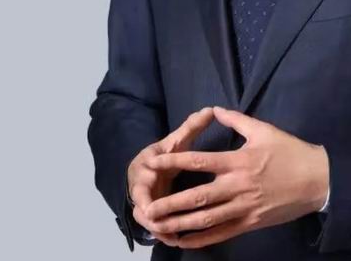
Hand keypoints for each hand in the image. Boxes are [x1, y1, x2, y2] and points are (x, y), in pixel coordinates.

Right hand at [127, 106, 214, 246]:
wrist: (148, 167)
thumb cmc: (164, 153)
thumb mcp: (175, 140)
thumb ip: (191, 128)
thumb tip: (210, 110)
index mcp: (145, 166)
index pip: (141, 180)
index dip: (145, 193)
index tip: (151, 202)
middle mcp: (140, 185)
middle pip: (140, 206)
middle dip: (151, 216)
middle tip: (161, 224)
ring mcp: (143, 201)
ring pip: (147, 220)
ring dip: (158, 228)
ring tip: (174, 237)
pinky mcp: (150, 214)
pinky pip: (155, 227)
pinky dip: (164, 234)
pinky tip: (178, 240)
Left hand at [141, 105, 329, 248]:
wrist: (317, 179)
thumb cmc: (289, 151)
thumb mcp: (264, 129)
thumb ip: (237, 120)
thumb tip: (216, 109)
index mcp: (239, 161)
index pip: (200, 161)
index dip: (175, 161)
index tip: (154, 162)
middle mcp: (237, 186)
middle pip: (198, 196)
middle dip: (170, 203)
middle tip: (147, 207)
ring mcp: (244, 208)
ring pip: (207, 219)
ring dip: (181, 224)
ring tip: (159, 227)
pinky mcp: (250, 223)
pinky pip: (222, 234)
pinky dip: (202, 240)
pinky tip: (185, 241)